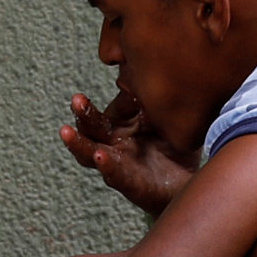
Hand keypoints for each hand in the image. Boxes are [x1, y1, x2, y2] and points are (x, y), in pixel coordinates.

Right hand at [60, 90, 198, 216]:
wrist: (190, 183)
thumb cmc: (174, 146)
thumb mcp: (164, 117)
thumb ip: (151, 99)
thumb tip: (139, 71)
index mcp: (118, 126)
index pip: (102, 111)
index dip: (98, 101)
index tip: (111, 83)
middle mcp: (113, 145)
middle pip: (90, 129)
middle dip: (82, 114)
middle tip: (76, 100)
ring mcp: (119, 165)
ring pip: (90, 154)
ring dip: (78, 143)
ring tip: (66, 132)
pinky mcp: (130, 185)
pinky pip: (115, 175)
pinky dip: (107, 166)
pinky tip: (100, 156)